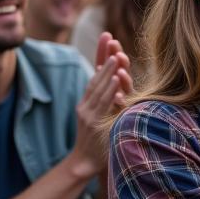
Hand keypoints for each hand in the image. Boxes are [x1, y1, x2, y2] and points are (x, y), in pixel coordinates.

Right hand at [72, 32, 132, 173]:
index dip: (101, 53)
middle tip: (110, 37)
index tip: (107, 35)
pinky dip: (110, 91)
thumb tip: (116, 78)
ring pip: (100, 88)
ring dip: (108, 71)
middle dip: (104, 55)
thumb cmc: (97, 141)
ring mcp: (89, 112)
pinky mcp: (94, 122)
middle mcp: (87, 103)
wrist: (83, 163)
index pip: (96, 70)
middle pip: (96, 74)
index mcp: (90, 99)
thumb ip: (106, 99)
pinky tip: (116, 80)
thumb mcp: (100, 116)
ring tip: (115, 56)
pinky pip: (104, 104)